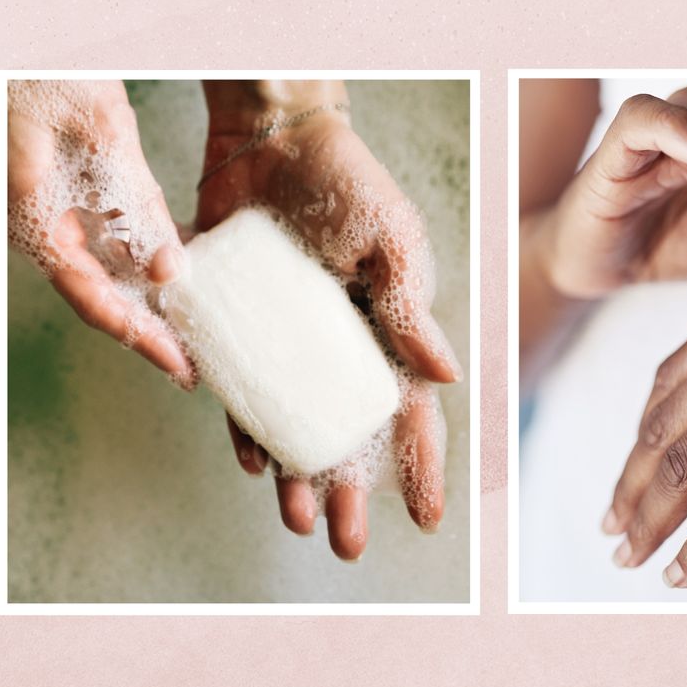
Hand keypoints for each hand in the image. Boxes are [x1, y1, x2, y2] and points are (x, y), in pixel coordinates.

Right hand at [7, 80, 193, 386]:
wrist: (27, 48)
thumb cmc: (50, 76)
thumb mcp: (102, 134)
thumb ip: (134, 203)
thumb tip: (168, 270)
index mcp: (39, 220)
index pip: (95, 299)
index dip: (139, 337)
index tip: (177, 367)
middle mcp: (46, 225)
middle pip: (103, 296)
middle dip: (147, 332)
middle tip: (190, 368)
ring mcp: (57, 211)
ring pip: (109, 272)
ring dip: (148, 303)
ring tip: (189, 332)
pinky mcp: (75, 192)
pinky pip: (112, 240)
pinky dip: (144, 262)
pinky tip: (175, 276)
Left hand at [196, 81, 459, 559]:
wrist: (271, 140)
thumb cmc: (346, 183)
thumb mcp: (392, 240)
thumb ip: (410, 306)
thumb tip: (445, 376)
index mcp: (390, 334)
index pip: (413, 415)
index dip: (422, 468)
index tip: (427, 520)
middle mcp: (340, 350)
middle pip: (350, 439)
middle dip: (351, 495)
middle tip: (345, 546)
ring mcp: (289, 344)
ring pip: (295, 428)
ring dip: (296, 480)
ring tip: (297, 522)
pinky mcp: (242, 330)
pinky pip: (243, 393)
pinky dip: (246, 429)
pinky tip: (250, 461)